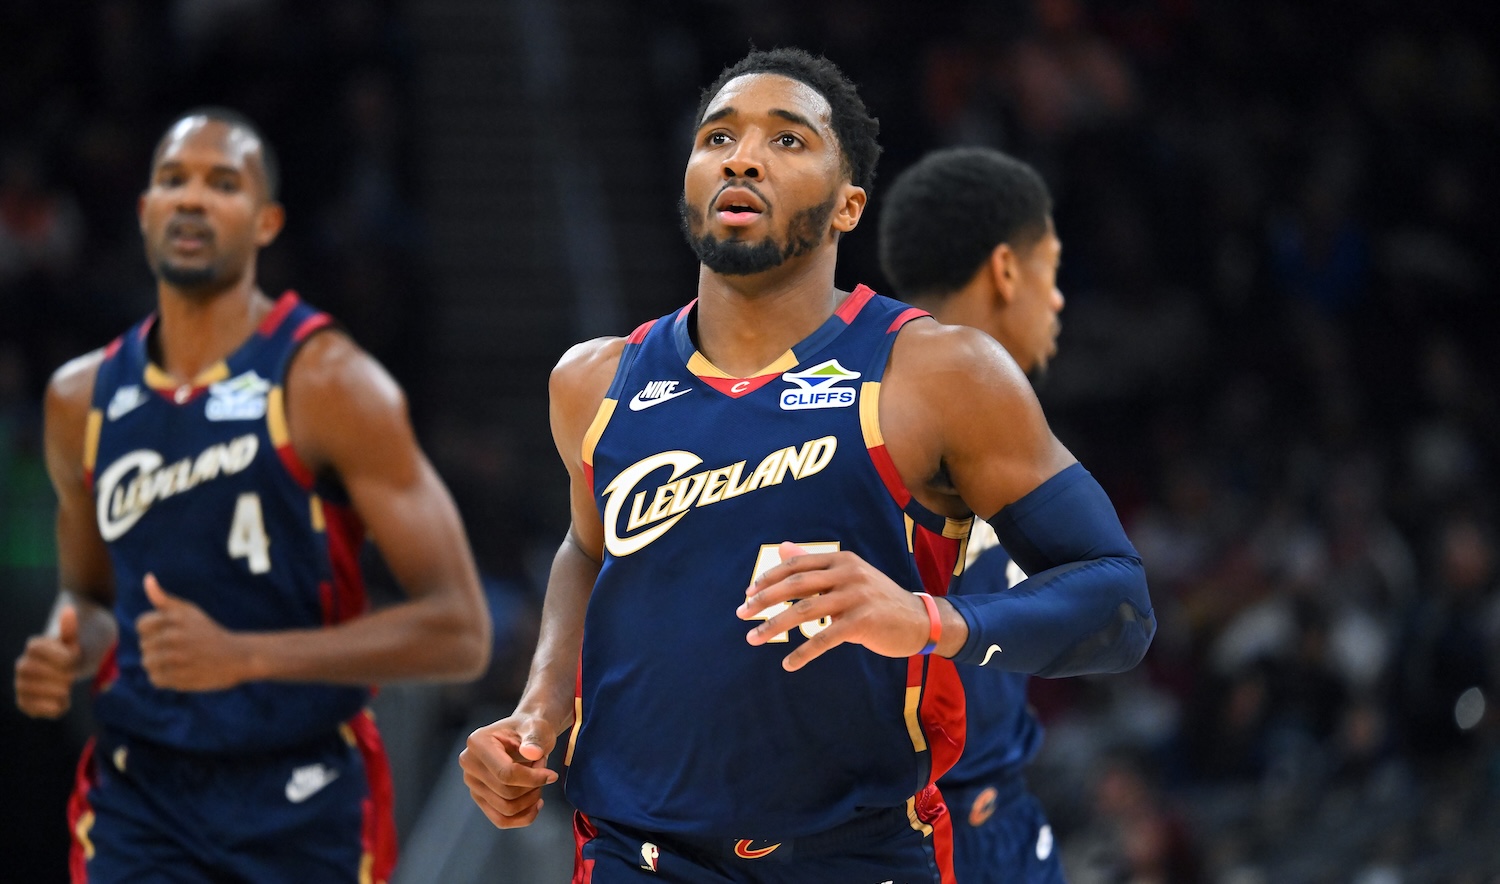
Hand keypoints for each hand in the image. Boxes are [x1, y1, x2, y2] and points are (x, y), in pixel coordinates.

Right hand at [14, 605, 82, 717]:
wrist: (77, 664)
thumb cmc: (78, 648)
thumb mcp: (79, 640)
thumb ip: (71, 630)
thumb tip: (68, 610)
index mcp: (35, 646)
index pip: (35, 647)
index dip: (57, 654)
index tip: (74, 657)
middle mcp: (24, 664)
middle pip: (29, 669)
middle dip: (54, 674)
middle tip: (72, 676)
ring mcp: (23, 683)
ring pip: (24, 690)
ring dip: (50, 692)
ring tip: (67, 689)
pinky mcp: (27, 701)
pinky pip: (28, 707)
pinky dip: (47, 708)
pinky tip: (64, 703)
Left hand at [136, 574, 246, 690]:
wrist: (236, 656)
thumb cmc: (208, 632)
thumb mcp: (190, 611)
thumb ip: (164, 599)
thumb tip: (147, 578)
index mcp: (177, 618)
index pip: (141, 625)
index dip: (152, 630)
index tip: (169, 633)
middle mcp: (176, 636)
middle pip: (144, 645)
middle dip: (157, 648)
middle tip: (179, 648)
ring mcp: (178, 658)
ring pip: (147, 663)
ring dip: (159, 664)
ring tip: (177, 661)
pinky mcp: (180, 677)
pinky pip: (155, 679)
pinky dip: (164, 678)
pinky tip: (180, 672)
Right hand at [460, 713, 560, 828]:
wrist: (525, 734)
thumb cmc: (530, 729)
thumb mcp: (537, 727)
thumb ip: (534, 739)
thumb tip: (531, 752)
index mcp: (478, 743)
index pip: (506, 773)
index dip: (533, 778)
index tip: (552, 775)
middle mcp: (469, 763)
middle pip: (506, 793)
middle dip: (533, 786)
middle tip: (544, 769)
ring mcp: (472, 783)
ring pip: (506, 809)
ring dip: (530, 800)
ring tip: (538, 780)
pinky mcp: (479, 797)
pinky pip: (500, 820)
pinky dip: (522, 817)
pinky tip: (536, 803)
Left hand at [738, 541, 930, 670]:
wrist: (918, 620)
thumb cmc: (876, 600)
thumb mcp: (847, 577)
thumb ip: (815, 565)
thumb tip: (783, 548)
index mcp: (841, 560)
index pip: (796, 565)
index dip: (769, 578)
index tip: (748, 594)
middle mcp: (848, 573)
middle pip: (795, 585)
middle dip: (764, 600)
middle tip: (742, 613)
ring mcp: (856, 597)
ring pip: (805, 611)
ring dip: (775, 626)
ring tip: (753, 638)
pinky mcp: (863, 622)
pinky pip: (825, 638)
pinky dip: (804, 652)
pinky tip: (788, 663)